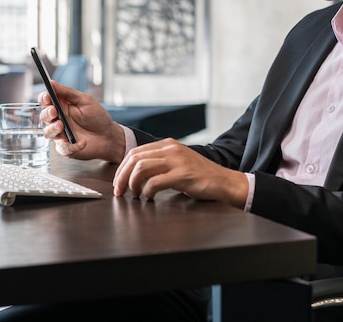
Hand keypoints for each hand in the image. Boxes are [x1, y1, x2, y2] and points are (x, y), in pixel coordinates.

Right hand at [38, 81, 125, 162]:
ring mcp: (61, 135)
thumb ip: (68, 93)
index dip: (44, 98)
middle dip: (47, 114)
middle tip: (54, 111)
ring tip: (62, 125)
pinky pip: (63, 148)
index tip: (47, 97)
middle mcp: (58, 120)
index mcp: (61, 107)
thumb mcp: (85, 101)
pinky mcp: (66, 148)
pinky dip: (73, 146)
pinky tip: (83, 142)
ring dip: (53, 129)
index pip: (46, 101)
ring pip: (48, 133)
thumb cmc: (97, 117)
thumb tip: (52, 83)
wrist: (109, 136)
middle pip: (44, 117)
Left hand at [113, 138, 248, 208]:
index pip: (135, 152)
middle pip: (134, 159)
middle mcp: (171, 149)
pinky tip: (149, 197)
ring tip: (134, 194)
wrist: (224, 182)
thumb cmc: (200, 176)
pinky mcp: (183, 174)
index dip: (122, 169)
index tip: (118, 182)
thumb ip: (159, 163)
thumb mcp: (177, 163)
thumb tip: (134, 173)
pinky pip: (155, 182)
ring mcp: (177, 160)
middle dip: (122, 176)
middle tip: (119, 191)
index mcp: (167, 145)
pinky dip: (147, 191)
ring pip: (141, 167)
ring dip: (132, 183)